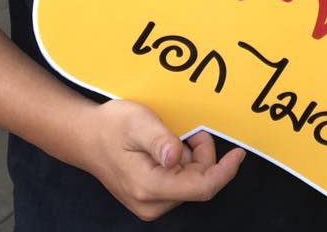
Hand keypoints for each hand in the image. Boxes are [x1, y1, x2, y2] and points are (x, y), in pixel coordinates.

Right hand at [80, 100, 244, 220]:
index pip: (201, 187)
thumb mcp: (138, 123)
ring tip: (171, 136)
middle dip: (201, 154)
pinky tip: (167, 147)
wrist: (87, 137)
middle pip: (199, 182)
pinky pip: (181, 181)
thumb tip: (176, 157)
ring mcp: (151, 203)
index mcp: (149, 186)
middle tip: (187, 128)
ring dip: (191, 157)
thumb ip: (160, 140)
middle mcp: (152, 203)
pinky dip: (182, 162)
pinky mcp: (152, 198)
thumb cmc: (112, 126)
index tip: (239, 153)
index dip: (225, 171)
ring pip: (191, 181)